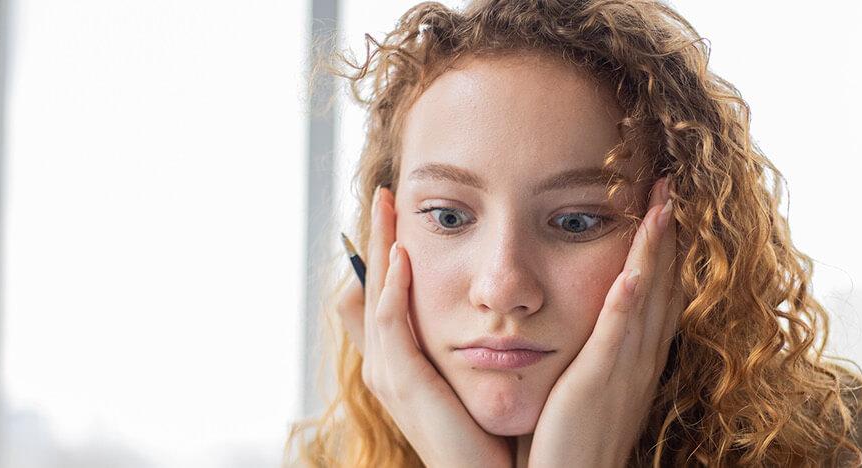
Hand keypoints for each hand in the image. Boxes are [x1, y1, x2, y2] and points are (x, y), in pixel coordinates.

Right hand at [336, 186, 512, 467]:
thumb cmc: (487, 431)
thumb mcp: (474, 377)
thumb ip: (472, 341)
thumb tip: (492, 304)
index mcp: (400, 360)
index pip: (383, 292)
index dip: (384, 250)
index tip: (398, 209)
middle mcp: (385, 363)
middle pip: (370, 285)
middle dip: (375, 237)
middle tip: (384, 192)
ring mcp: (388, 374)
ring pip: (374, 295)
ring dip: (379, 249)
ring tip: (388, 208)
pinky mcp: (401, 383)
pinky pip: (389, 323)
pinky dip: (392, 287)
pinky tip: (401, 257)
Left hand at [527, 177, 681, 466]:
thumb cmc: (568, 443)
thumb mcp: (587, 389)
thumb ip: (588, 355)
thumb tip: (577, 322)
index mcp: (636, 360)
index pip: (656, 292)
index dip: (662, 247)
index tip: (662, 204)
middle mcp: (640, 360)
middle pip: (662, 284)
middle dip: (667, 233)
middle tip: (671, 182)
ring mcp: (624, 371)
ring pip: (647, 298)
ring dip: (655, 249)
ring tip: (662, 202)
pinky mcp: (598, 384)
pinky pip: (618, 336)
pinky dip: (630, 301)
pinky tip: (634, 270)